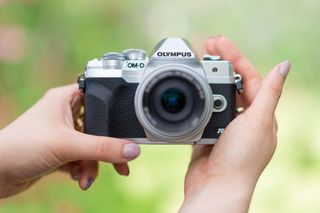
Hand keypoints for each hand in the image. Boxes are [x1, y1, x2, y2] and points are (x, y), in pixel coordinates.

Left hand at [0, 84, 140, 197]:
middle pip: (98, 128)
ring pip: (91, 146)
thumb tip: (133, 150)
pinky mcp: (59, 150)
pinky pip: (81, 158)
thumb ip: (103, 148)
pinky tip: (76, 178)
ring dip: (92, 164)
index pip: (100, 98)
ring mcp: (63, 133)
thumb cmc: (21, 147)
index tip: (127, 131)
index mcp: (66, 99)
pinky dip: (82, 169)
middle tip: (120, 164)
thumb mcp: (68, 145)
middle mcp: (65, 114)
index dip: (114, 114)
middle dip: (106, 149)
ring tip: (86, 178)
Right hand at [180, 36, 290, 211]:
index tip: (218, 43)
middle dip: (219, 63)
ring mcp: (224, 126)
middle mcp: (244, 119)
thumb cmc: (239, 159)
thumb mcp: (258, 121)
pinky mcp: (207, 133)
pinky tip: (191, 91)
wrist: (215, 187)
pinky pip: (202, 111)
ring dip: (207, 80)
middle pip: (231, 83)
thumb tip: (285, 65)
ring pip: (216, 95)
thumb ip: (269, 93)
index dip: (235, 57)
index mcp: (260, 115)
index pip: (249, 77)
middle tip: (205, 48)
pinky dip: (197, 100)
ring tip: (196, 67)